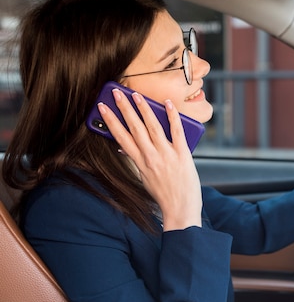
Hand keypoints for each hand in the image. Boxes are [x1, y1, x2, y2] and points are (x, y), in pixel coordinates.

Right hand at [97, 88, 201, 229]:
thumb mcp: (145, 179)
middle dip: (124, 108)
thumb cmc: (164, 195)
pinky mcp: (182, 154)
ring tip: (136, 95)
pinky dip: (172, 116)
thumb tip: (125, 148)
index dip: (110, 120)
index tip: (102, 107)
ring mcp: (167, 154)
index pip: (120, 137)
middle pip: (134, 127)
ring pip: (152, 126)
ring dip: (144, 108)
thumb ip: (137, 161)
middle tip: (116, 92)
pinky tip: (167, 104)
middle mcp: (151, 156)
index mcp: (140, 162)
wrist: (181, 209)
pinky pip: (177, 131)